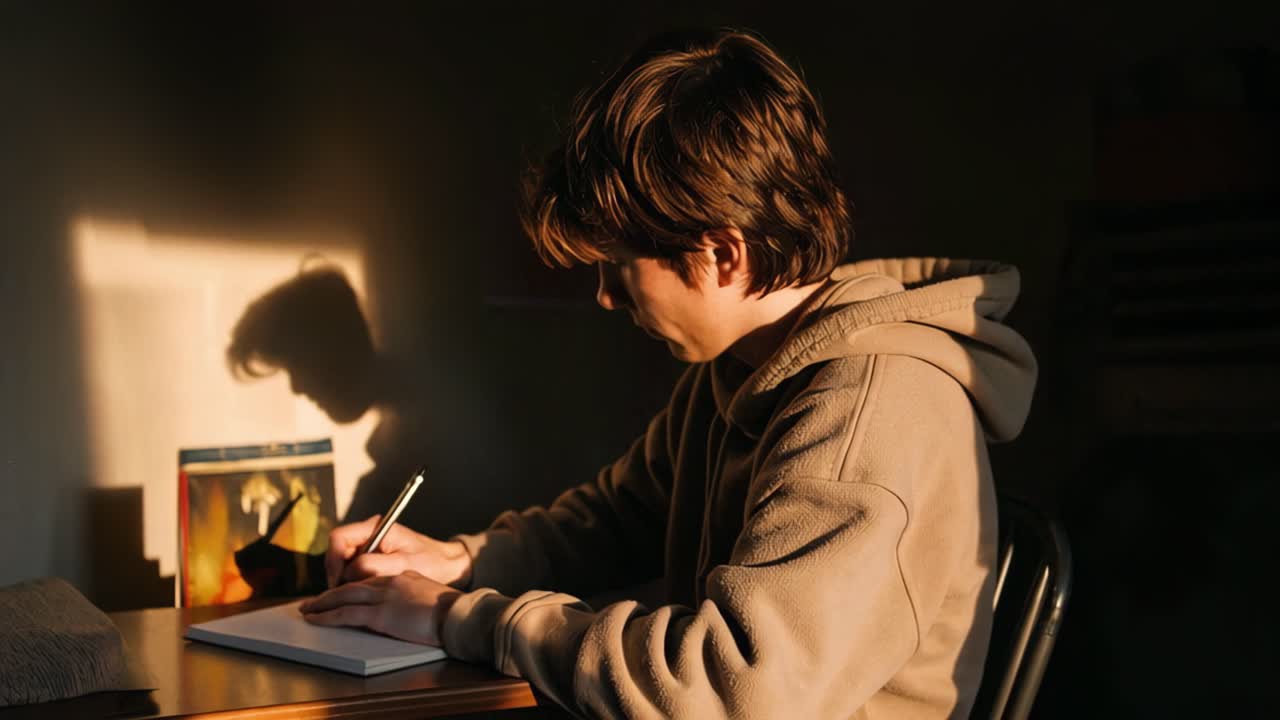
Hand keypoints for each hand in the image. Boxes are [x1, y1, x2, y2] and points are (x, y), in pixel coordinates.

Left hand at [299, 571, 460, 645]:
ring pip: (343, 595)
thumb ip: (412, 593)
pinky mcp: (381, 614)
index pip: (369, 576)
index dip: (351, 583)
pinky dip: (327, 616)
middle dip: (330, 591)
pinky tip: (316, 619)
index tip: (341, 591)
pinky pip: (346, 613)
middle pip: (351, 581)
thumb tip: (402, 606)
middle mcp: (390, 581)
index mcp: (402, 575)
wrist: (458, 614)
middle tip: (314, 600)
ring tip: (307, 609)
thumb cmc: (451, 609)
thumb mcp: (428, 593)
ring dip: (322, 603)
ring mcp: (384, 596)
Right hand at [325, 515, 472, 588]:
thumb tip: (348, 573)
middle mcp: (369, 534)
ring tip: (358, 596)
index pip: (339, 537)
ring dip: (347, 580)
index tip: (338, 580)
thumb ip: (372, 566)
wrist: (450, 567)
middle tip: (345, 594)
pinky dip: (355, 583)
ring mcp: (370, 547)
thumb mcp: (402, 565)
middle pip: (337, 552)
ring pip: (343, 564)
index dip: (334, 559)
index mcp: (376, 527)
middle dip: (339, 573)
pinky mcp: (373, 559)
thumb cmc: (431, 563)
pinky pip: (354, 571)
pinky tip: (365, 594)